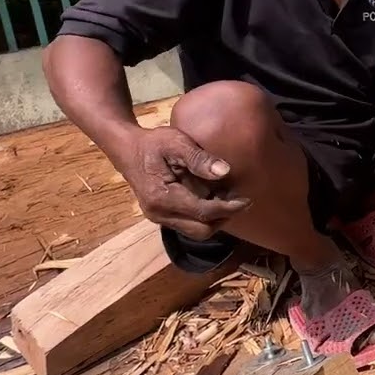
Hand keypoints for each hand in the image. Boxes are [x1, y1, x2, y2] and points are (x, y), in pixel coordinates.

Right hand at [113, 126, 249, 240]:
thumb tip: (225, 172)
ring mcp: (159, 218)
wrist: (127, 150)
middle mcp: (159, 214)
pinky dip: (205, 216)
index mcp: (162, 198)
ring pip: (196, 231)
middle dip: (224, 218)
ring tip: (228, 198)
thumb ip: (199, 158)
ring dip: (215, 219)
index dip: (229, 208)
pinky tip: (213, 198)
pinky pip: (188, 225)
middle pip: (201, 230)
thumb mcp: (176, 142)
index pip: (203, 212)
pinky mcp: (162, 217)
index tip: (247, 199)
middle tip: (240, 200)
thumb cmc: (153, 144)